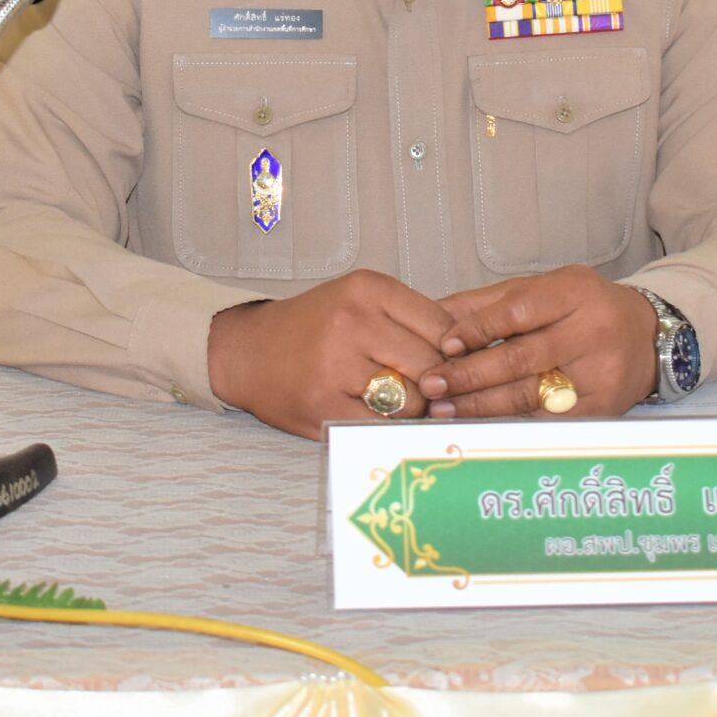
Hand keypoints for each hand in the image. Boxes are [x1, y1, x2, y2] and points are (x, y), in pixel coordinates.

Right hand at [206, 269, 455, 439]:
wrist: (247, 351)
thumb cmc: (312, 327)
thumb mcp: (360, 300)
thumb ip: (410, 318)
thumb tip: (470, 352)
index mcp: (369, 289)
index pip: (444, 327)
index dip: (454, 353)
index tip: (450, 365)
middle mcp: (353, 322)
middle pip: (432, 365)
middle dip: (436, 383)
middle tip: (426, 389)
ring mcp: (336, 365)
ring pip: (412, 400)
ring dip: (412, 408)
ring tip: (395, 401)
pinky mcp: (324, 405)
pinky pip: (382, 426)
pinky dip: (387, 427)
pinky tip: (374, 415)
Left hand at [421, 266, 656, 419]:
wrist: (646, 338)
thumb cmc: (583, 310)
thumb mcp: (542, 290)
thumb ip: (489, 302)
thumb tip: (433, 314)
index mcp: (575, 292)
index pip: (517, 312)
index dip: (477, 330)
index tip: (445, 345)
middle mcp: (592, 331)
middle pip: (520, 358)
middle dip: (469, 374)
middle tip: (433, 384)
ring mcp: (599, 374)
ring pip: (529, 394)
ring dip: (480, 405)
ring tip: (444, 410)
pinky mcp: (601, 409)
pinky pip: (545, 421)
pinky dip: (508, 424)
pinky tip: (479, 426)